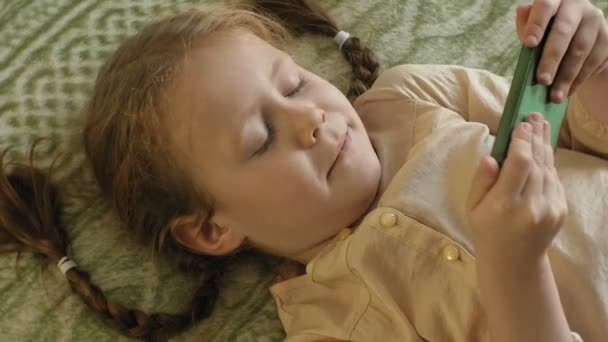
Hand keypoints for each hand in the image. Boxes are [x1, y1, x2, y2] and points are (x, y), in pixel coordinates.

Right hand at [466, 113, 567, 261]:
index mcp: (503, 205)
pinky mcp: (560, 210)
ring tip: (540, 124)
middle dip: (534, 137)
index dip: (522, 141)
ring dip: (544, 145)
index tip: (520, 125)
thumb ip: (481, 181)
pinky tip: (542, 149)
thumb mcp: (473, 207)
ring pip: (548, 168)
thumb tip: (491, 157)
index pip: (519, 164)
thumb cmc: (486, 230)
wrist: (513, 261)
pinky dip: (547, 162)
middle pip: (537, 162)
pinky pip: (554, 179)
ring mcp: (549, 209)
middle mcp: (530, 206)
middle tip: (533, 115)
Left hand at [515, 0, 607, 102]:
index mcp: (556, 0)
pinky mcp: (607, 38)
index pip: (546, 5)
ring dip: (566, 76)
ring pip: (580, 50)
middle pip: (564, 31)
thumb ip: (526, 24)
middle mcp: (579, 6)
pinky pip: (593, 61)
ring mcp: (595, 20)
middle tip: (542, 81)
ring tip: (554, 96)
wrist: (576, 41)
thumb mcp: (532, 29)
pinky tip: (568, 91)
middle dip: (552, 58)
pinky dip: (578, 79)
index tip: (528, 44)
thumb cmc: (546, 34)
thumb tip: (522, 10)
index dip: (537, 23)